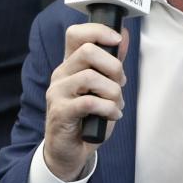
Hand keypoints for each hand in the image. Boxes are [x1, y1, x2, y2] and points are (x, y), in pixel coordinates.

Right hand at [44, 23, 128, 180]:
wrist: (69, 151)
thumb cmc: (87, 118)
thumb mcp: (103, 87)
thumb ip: (111, 63)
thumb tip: (124, 36)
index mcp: (71, 65)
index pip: (76, 34)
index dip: (98, 31)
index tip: (117, 40)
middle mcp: (61, 74)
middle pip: (87, 51)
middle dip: (114, 67)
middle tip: (120, 84)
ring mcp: (58, 92)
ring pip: (90, 77)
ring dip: (112, 92)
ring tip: (115, 105)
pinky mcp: (60, 112)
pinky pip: (89, 102)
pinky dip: (107, 108)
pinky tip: (111, 115)